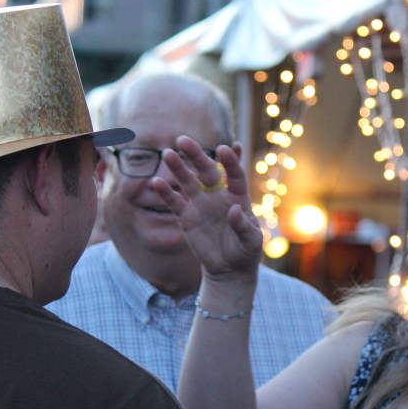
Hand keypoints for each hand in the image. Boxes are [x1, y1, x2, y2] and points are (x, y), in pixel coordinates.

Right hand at [151, 136, 261, 279]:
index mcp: (237, 196)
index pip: (234, 174)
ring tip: (167, 154)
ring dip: (177, 167)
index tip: (223, 149)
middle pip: (206, 170)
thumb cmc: (245, 252)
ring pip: (187, 181)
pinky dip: (166, 192)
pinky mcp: (186, 217)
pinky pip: (174, 202)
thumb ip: (243, 225)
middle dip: (196, 155)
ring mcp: (200, 204)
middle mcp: (217, 195)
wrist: (229, 269)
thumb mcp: (251, 241)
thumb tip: (233, 209)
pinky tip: (156, 182)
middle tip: (183, 140)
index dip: (230, 161)